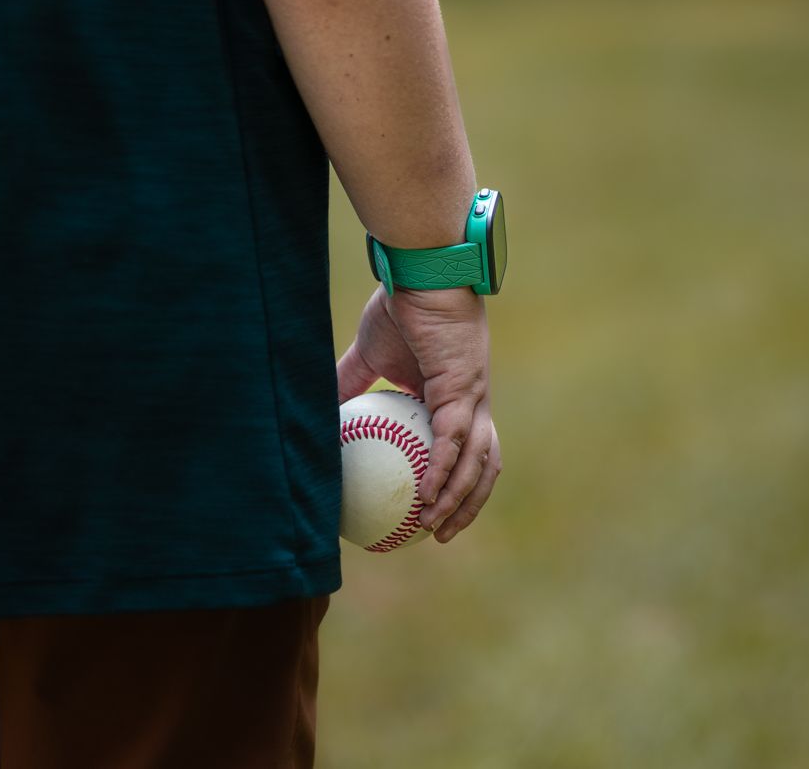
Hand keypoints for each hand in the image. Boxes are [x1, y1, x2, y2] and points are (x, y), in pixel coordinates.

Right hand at [336, 284, 499, 543]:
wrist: (419, 272)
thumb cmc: (400, 306)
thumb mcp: (370, 354)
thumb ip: (351, 382)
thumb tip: (322, 409)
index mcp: (456, 395)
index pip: (469, 448)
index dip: (460, 482)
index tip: (434, 510)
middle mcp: (473, 401)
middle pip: (485, 465)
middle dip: (469, 504)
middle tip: (440, 535)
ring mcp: (473, 397)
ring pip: (477, 461)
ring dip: (459, 498)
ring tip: (435, 527)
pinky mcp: (464, 389)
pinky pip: (454, 442)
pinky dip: (443, 472)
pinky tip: (427, 496)